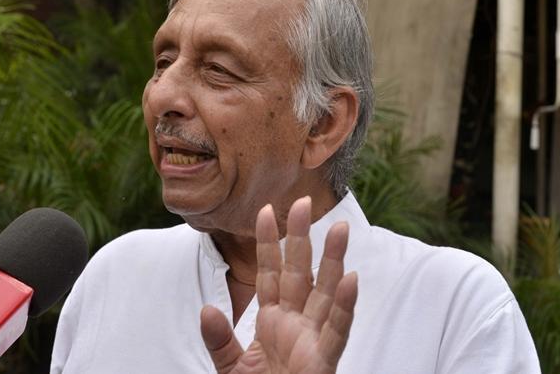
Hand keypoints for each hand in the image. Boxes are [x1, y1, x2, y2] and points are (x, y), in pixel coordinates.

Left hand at [200, 196, 356, 373]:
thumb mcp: (229, 366)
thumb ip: (218, 339)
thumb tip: (205, 310)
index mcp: (273, 320)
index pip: (270, 273)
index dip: (269, 243)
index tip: (264, 211)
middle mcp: (296, 322)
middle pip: (300, 272)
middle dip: (301, 238)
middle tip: (304, 201)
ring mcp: (312, 338)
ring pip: (326, 292)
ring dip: (334, 261)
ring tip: (341, 228)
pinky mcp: (324, 360)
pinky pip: (337, 330)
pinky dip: (346, 307)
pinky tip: (354, 280)